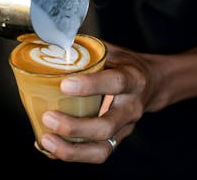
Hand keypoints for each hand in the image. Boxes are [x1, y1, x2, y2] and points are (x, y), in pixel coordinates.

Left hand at [37, 41, 162, 163]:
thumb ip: (85, 49)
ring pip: (102, 149)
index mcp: (132, 78)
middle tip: (48, 118)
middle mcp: (131, 107)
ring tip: (45, 140)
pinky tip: (49, 148)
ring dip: (71, 150)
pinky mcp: (117, 139)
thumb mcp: (110, 50)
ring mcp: (125, 127)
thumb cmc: (124, 64)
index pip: (115, 82)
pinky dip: (71, 155)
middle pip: (106, 126)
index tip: (64, 85)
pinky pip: (96, 154)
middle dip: (75, 127)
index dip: (90, 86)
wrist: (151, 83)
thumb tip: (50, 42)